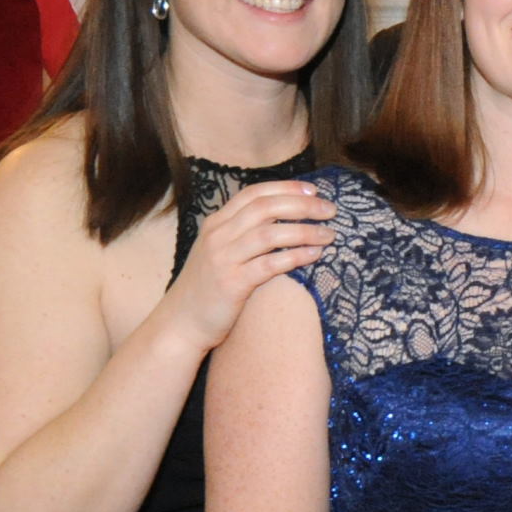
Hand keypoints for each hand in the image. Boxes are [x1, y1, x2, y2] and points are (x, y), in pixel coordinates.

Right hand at [166, 181, 335, 350]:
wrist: (181, 323)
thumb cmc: (208, 288)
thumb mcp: (219, 252)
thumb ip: (242, 233)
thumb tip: (283, 219)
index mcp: (216, 223)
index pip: (254, 194)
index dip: (286, 188)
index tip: (314, 191)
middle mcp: (218, 235)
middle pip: (266, 208)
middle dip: (302, 205)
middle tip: (331, 210)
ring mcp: (223, 258)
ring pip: (270, 234)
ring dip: (305, 231)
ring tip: (330, 234)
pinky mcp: (232, 283)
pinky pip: (270, 264)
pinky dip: (296, 256)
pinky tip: (315, 254)